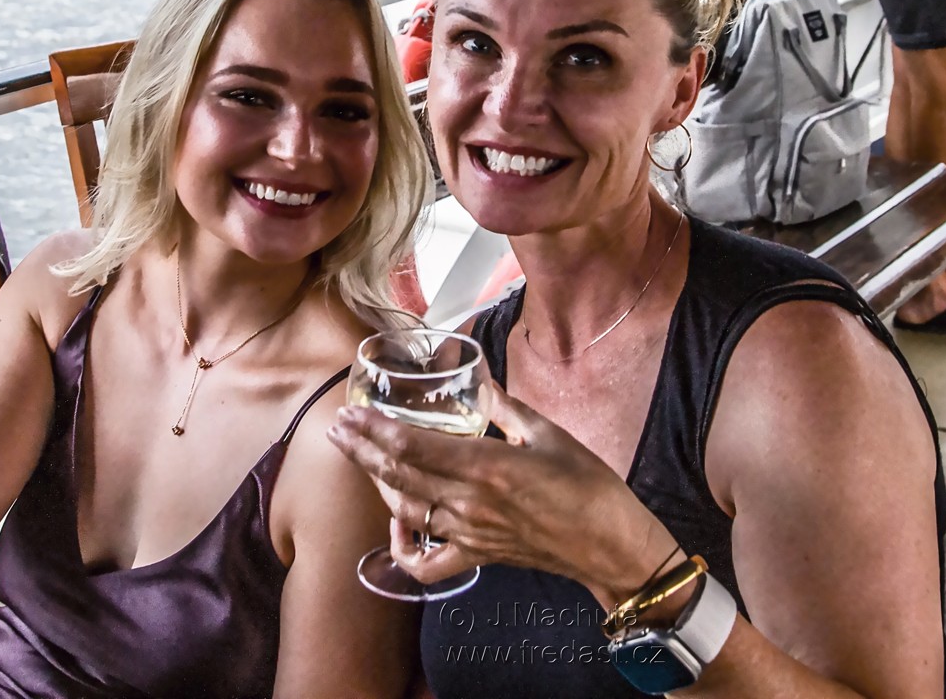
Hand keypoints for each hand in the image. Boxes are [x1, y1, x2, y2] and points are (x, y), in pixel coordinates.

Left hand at [328, 384, 673, 603]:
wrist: (608, 543)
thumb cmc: (586, 484)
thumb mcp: (547, 433)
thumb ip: (505, 407)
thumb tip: (479, 382)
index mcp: (485, 466)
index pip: (413, 447)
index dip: (375, 430)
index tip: (350, 413)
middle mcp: (468, 503)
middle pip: (398, 476)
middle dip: (362, 450)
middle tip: (337, 428)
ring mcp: (469, 534)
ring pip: (406, 511)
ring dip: (376, 484)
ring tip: (358, 458)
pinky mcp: (477, 556)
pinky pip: (429, 563)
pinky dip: (405, 549)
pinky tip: (397, 528)